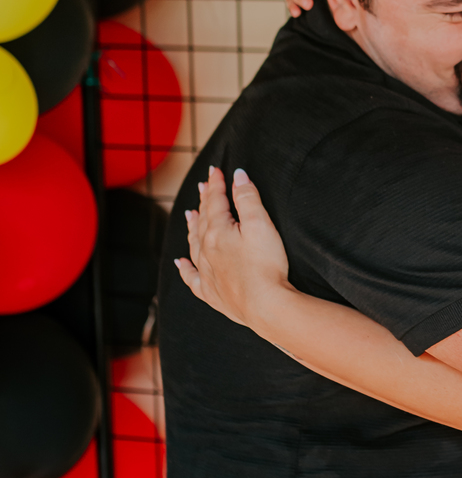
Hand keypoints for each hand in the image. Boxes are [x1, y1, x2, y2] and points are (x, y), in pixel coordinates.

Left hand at [174, 165, 291, 328]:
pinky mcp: (211, 293)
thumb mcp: (261, 224)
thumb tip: (238, 176)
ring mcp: (206, 273)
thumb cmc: (266, 265)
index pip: (215, 201)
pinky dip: (184, 269)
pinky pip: (191, 278)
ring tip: (189, 215)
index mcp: (218, 231)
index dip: (216, 184)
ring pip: (194, 245)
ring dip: (192, 227)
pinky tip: (180, 263)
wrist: (265, 306)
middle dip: (204, 201)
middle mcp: (206, 251)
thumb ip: (248, 198)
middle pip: (202, 220)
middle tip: (203, 187)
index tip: (216, 171)